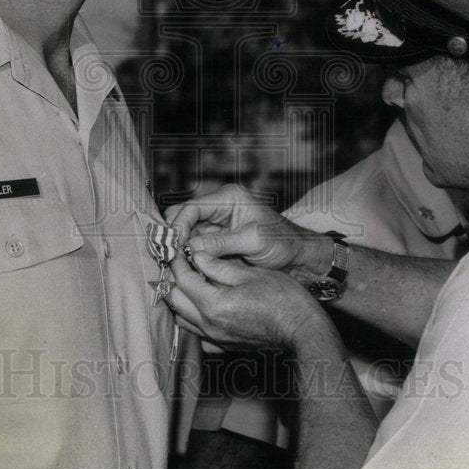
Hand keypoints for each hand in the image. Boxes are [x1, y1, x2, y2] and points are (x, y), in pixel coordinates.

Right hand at [165, 184, 330, 275]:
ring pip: (185, 235)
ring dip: (179, 250)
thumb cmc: (284, 242)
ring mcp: (216, 226)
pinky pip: (194, 248)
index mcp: (228, 198)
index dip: (179, 226)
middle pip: (183, 218)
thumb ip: (223, 242)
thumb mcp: (255, 241)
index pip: (192, 207)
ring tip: (173, 267)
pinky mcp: (216, 242)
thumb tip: (191, 247)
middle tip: (168, 258)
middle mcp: (218, 208)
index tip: (174, 248)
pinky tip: (184, 270)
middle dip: (174, 237)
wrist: (299, 258)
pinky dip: (188, 258)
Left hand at [167, 251, 328, 350]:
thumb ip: (218, 265)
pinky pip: (198, 335)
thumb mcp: (250, 273)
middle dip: (175, 280)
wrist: (301, 329)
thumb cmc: (282, 298)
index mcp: (213, 304)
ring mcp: (216, 339)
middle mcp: (209, 325)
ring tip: (192, 282)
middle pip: (176, 301)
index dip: (178, 262)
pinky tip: (205, 307)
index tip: (180, 250)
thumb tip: (197, 255)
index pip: (183, 280)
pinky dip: (194, 320)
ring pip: (182, 319)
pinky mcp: (224, 346)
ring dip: (182, 300)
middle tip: (183, 264)